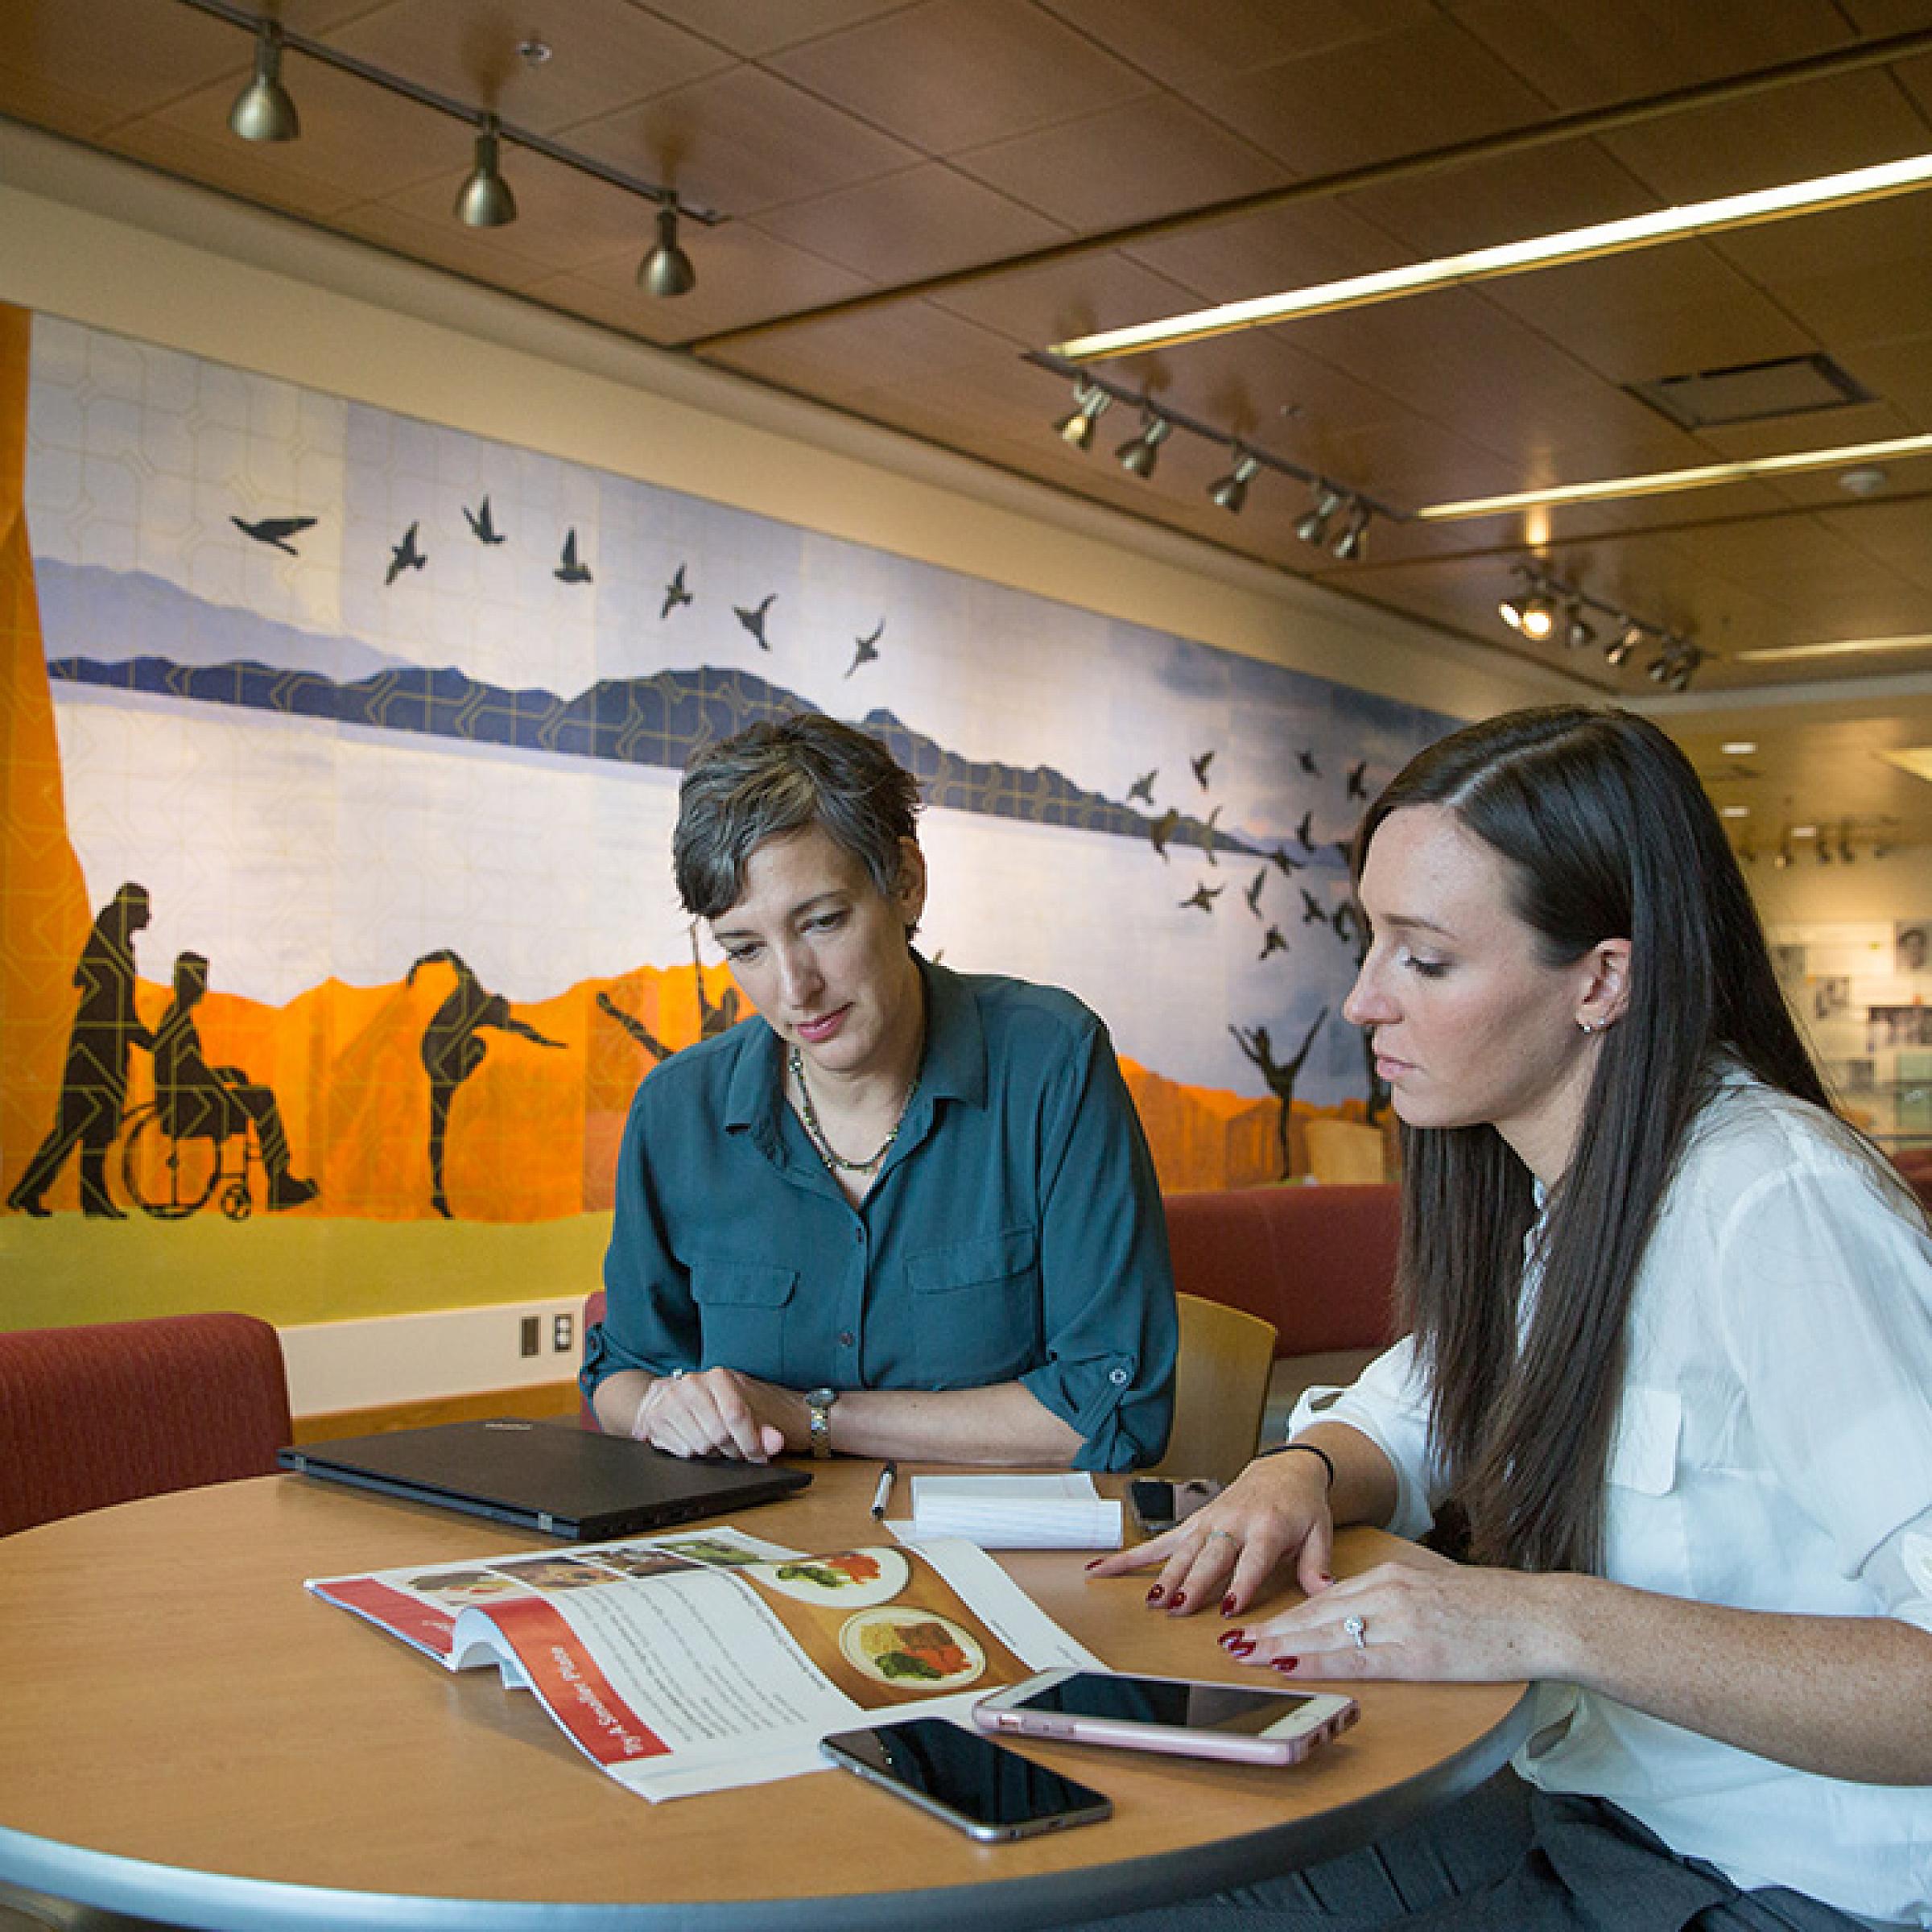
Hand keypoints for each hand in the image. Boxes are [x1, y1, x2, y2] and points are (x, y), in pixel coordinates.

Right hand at [630, 1367, 792, 1462]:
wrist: (670, 1394)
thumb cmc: (715, 1403)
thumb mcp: (744, 1409)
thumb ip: (763, 1428)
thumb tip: (776, 1442)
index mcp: (719, 1377)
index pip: (736, 1415)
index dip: (751, 1442)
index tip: (759, 1459)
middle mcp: (693, 1384)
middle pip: (719, 1434)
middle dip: (733, 1451)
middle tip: (737, 1453)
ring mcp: (671, 1400)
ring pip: (702, 1446)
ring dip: (714, 1454)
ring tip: (718, 1447)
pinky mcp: (656, 1418)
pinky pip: (684, 1451)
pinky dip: (696, 1455)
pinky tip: (698, 1443)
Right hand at [1086, 1453, 1336, 1618]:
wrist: (1284, 1469)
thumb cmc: (1302, 1505)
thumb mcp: (1320, 1531)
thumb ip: (1317, 1564)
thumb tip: (1323, 1591)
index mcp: (1267, 1526)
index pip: (1253, 1559)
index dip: (1240, 1583)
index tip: (1228, 1607)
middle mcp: (1233, 1522)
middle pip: (1210, 1556)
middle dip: (1193, 1582)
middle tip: (1178, 1607)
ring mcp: (1208, 1522)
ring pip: (1181, 1551)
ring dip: (1165, 1576)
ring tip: (1152, 1602)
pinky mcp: (1193, 1524)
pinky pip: (1158, 1542)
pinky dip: (1129, 1557)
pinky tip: (1102, 1570)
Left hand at [1223, 1557, 1573, 1683]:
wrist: (1539, 1615)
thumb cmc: (1493, 1608)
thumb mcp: (1434, 1587)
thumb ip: (1397, 1597)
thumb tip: (1366, 1611)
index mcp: (1393, 1575)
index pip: (1325, 1597)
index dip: (1286, 1614)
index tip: (1255, 1624)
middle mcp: (1389, 1592)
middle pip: (1316, 1614)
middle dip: (1270, 1629)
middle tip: (1230, 1641)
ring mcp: (1401, 1621)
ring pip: (1326, 1634)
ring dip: (1280, 1646)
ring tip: (1244, 1654)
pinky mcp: (1418, 1652)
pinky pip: (1355, 1659)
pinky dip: (1316, 1663)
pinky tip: (1289, 1668)